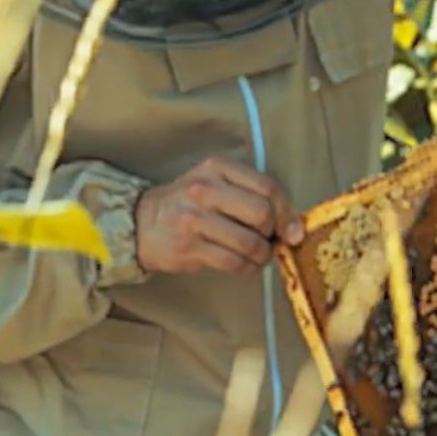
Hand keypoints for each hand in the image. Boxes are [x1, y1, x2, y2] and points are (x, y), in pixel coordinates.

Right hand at [133, 156, 303, 274]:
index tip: (293, 230)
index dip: (287, 212)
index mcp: (217, 168)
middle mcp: (205, 189)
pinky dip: (246, 267)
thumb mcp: (217, 185)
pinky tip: (244, 265)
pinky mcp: (187, 247)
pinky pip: (232, 262)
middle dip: (272, 233)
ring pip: (248, 242)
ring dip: (261, 255)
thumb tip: (294, 228)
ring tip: (258, 255)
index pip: (267, 187)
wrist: (141, 222)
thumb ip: (253, 196)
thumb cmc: (189, 204)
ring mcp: (193, 219)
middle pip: (261, 213)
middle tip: (269, 241)